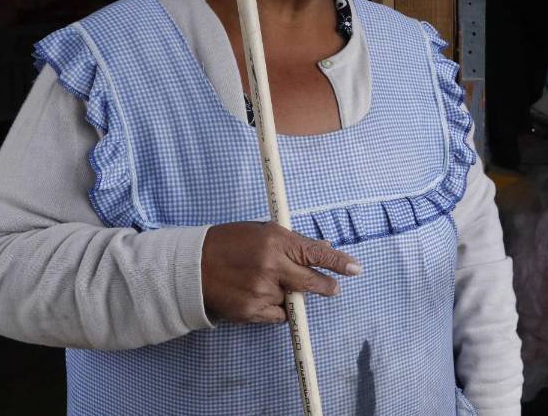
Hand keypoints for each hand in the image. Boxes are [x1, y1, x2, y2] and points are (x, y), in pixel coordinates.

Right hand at [201, 221, 361, 323]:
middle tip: (333, 287)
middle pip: (311, 282)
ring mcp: (261, 290)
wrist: (191, 267)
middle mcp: (270, 265)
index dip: (338, 261)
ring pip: (293, 300)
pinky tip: (258, 296)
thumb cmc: (229, 243)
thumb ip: (293, 241)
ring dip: (288, 294)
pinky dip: (275, 309)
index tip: (355, 268)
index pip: (316, 252)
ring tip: (263, 282)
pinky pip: (278, 316)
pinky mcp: (252, 311)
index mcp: (275, 240)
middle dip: (326, 286)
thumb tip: (324, 246)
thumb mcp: (262, 232)